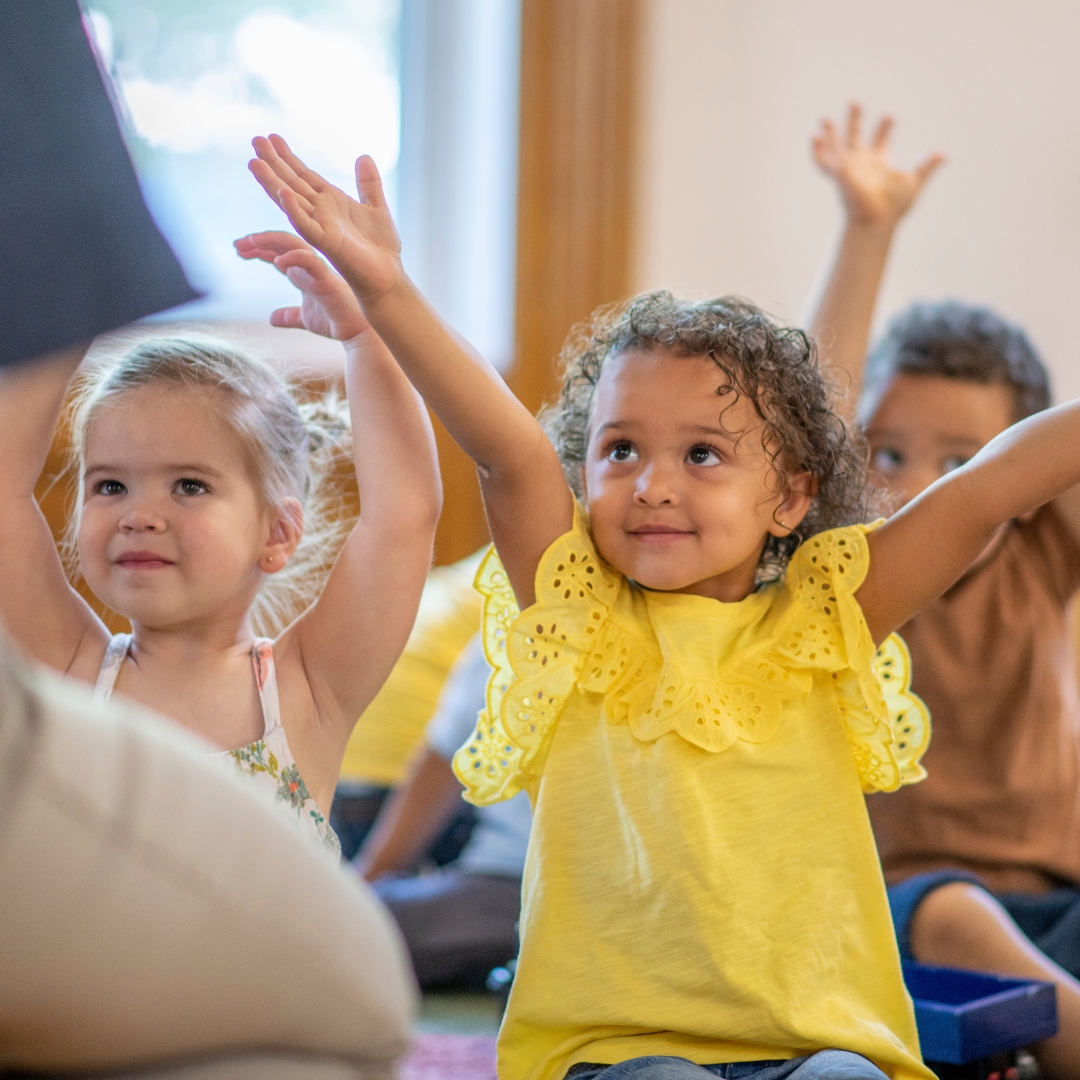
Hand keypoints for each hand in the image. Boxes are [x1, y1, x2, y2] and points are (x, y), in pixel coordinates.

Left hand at [234, 231, 367, 340]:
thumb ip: (289, 315)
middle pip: (281, 243)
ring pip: (293, 243)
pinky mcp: (326, 278)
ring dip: (270, 240)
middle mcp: (310, 266)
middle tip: (237, 244)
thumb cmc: (335, 322)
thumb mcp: (305, 319)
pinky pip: (309, 261)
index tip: (238, 249)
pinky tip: (277, 262)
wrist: (357, 333)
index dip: (257, 249)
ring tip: (250, 242)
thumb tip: (272, 318)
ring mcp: (318, 269)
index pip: (277, 253)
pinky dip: (293, 257)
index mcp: (303, 272)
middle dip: (258, 241)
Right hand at [248, 135, 402, 303]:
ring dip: (272, 182)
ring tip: (255, 163)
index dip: (288, 157)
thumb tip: (364, 156)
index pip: (304, 175)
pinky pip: (306, 226)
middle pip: (291, 183)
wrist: (389, 276)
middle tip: (255, 140)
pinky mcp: (327, 243)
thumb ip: (368, 184)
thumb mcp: (377, 207)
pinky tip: (283, 193)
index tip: (272, 137)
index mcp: (331, 202)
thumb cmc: (382, 248)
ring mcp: (321, 227)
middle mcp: (321, 213)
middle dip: (273, 162)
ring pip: (290, 201)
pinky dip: (294, 209)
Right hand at [812, 103, 943, 229]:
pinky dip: (817, 151)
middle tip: (855, 102)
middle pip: (856, 137)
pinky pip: (824, 162)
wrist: (877, 219)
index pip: (881, 141)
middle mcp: (862, 163)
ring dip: (830, 134)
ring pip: (836, 147)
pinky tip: (813, 137)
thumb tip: (943, 155)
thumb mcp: (914, 181)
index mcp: (879, 163)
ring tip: (823, 119)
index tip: (889, 116)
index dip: (885, 128)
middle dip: (855, 120)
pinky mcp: (838, 174)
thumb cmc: (893, 207)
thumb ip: (926, 166)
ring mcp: (848, 168)